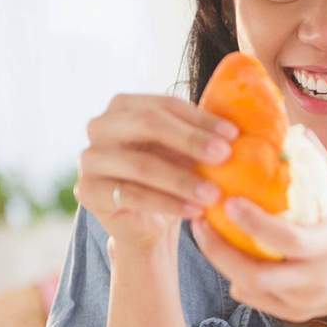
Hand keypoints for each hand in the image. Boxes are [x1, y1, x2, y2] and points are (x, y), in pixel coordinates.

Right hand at [73, 93, 237, 251]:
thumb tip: (238, 126)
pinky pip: (133, 196)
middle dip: (191, 140)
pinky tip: (196, 211)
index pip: (165, 104)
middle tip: (225, 156)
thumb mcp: (185, 149)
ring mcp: (90, 158)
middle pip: (148, 124)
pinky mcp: (88, 192)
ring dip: (183, 180)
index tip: (234, 135)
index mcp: (124, 105)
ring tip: (214, 194)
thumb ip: (202, 132)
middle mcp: (100, 125)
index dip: (201, 119)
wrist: (146, 222)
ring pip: (141, 165)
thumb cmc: (170, 175)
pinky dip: (169, 204)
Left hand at [190, 128, 326, 322]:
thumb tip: (294, 128)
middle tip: (198, 219)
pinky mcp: (295, 312)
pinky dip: (237, 279)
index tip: (229, 201)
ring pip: (251, 290)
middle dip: (219, 251)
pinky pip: (256, 300)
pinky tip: (224, 255)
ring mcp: (304, 300)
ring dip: (221, 263)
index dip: (255, 223)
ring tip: (203, 232)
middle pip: (257, 275)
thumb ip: (320, 162)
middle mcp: (316, 278)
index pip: (288, 239)